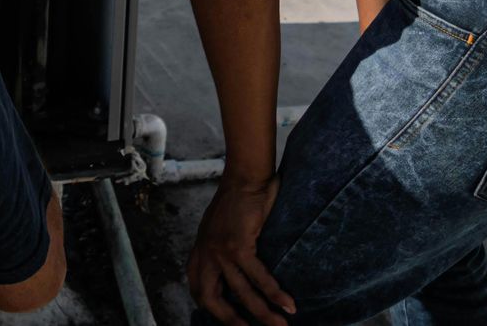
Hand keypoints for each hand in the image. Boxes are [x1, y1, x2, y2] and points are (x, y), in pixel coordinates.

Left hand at [187, 173, 294, 325]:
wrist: (246, 176)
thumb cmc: (239, 200)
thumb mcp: (220, 228)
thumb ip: (222, 250)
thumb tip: (239, 273)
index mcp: (200, 250)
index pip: (198, 288)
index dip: (211, 308)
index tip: (230, 319)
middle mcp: (205, 252)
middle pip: (209, 298)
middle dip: (230, 320)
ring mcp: (219, 250)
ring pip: (240, 293)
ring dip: (262, 313)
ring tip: (281, 325)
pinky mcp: (237, 245)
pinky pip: (258, 278)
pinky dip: (274, 294)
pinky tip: (288, 304)